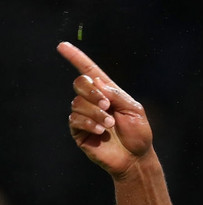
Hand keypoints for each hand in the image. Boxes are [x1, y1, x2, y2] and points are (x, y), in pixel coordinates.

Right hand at [57, 41, 152, 176]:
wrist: (136, 158)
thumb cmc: (138, 134)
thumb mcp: (134, 111)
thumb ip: (117, 95)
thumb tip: (96, 81)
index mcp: (107, 93)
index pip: (89, 72)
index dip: (76, 58)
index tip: (62, 46)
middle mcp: (93, 102)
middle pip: (79, 83)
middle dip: (92, 92)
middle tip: (107, 105)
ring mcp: (85, 115)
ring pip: (78, 103)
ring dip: (95, 113)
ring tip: (109, 125)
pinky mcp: (79, 131)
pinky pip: (75, 119)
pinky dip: (88, 123)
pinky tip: (101, 131)